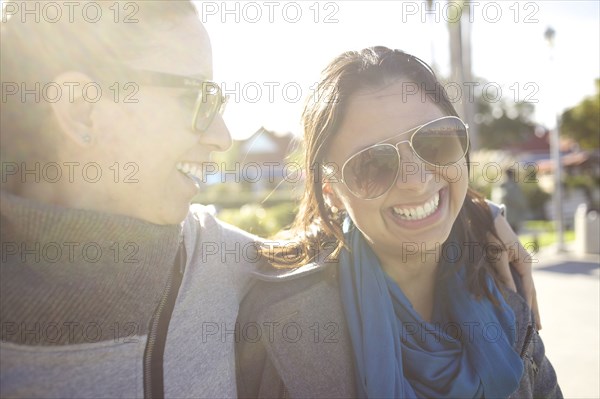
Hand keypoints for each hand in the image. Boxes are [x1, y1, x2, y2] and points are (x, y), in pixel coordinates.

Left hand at [492, 213, 540, 329]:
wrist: (487, 219)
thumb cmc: (492, 235)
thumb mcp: (498, 254)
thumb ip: (504, 274)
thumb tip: (512, 293)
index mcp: (525, 263)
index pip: (529, 290)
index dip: (530, 307)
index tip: (532, 323)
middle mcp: (525, 265)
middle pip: (531, 291)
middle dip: (534, 309)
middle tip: (538, 328)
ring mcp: (519, 263)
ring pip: (525, 287)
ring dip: (528, 302)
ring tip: (531, 319)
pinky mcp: (510, 262)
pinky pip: (517, 281)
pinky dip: (519, 293)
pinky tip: (518, 301)